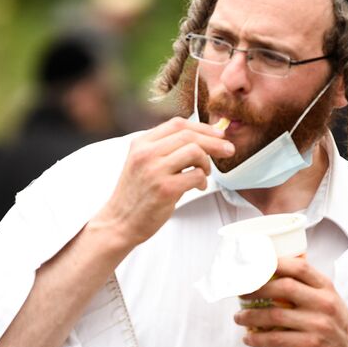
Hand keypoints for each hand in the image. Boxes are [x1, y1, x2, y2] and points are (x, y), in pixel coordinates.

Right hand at [88, 116, 233, 248]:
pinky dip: (202, 180)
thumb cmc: (136, 195)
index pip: (177, 124)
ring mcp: (154, 171)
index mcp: (141, 143)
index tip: (217, 135)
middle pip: (189, 135)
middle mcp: (146, 153)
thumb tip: (200, 138)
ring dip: (207, 162)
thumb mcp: (142, 163)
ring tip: (204, 173)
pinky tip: (197, 187)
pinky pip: (196, 175)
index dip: (202, 127)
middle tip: (228, 150)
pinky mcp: (165, 189)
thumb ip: (164, 149)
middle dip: (214, 142)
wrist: (120, 222)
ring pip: (194, 152)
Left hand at [235, 255, 347, 346]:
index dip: (274, 263)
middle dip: (256, 288)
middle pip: (284, 287)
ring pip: (275, 315)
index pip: (299, 267)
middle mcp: (324, 302)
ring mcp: (318, 323)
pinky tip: (248, 338)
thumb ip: (308, 288)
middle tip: (240, 292)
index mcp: (326, 287)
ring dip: (251, 315)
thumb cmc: (338, 326)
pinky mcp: (311, 344)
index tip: (254, 265)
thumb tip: (274, 275)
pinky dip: (259, 338)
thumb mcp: (330, 300)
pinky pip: (277, 339)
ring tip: (238, 317)